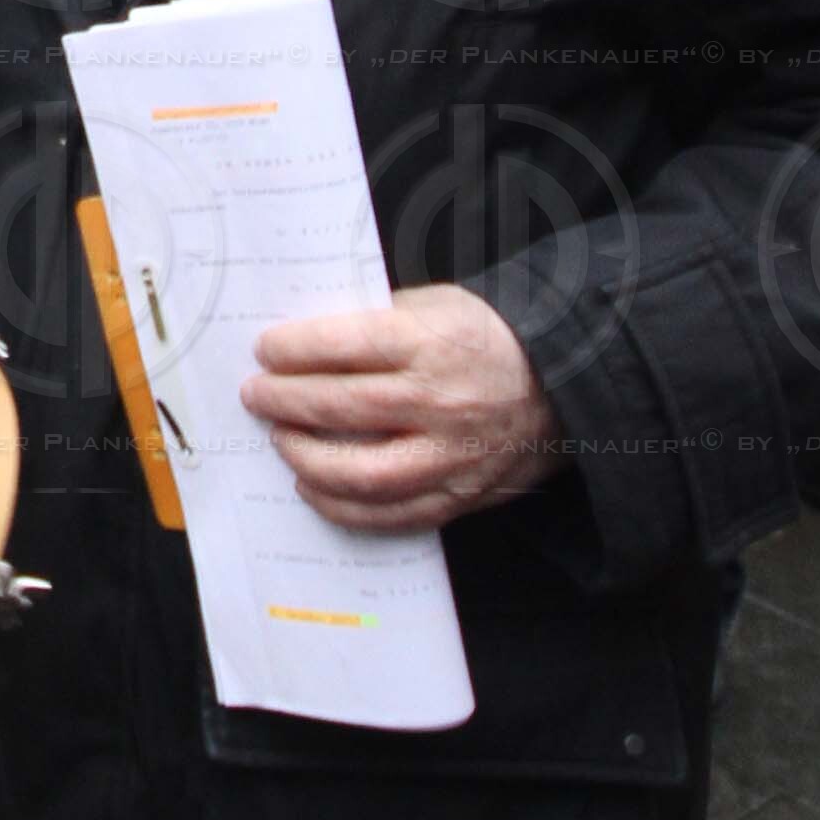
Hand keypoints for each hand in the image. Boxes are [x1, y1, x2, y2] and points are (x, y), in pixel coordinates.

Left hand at [241, 284, 561, 533]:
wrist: (563, 386)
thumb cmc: (488, 338)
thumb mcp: (439, 304)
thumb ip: (381, 319)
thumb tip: (310, 339)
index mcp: (433, 343)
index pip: (346, 345)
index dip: (295, 349)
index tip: (265, 349)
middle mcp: (440, 402)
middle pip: (343, 406)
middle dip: (286, 401)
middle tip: (256, 395)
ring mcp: (450, 456)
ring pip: (361, 472)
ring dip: (306, 458)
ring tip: (281, 441)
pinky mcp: (458, 497)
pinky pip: (391, 515)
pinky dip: (342, 507)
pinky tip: (313, 487)